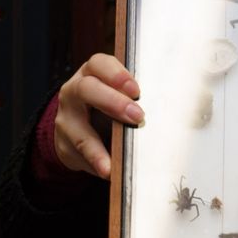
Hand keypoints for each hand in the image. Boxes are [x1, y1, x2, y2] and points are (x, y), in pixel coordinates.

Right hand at [54, 53, 143, 178]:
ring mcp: (66, 118)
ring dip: (97, 148)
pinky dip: (95, 164)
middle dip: (112, 102)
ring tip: (112, 165)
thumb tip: (172, 111)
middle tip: (137, 116)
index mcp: (91, 74)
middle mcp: (74, 92)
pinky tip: (108, 173)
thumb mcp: (119, 95)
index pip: (99, 64)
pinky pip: (78, 154)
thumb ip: (135, 97)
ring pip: (77, 130)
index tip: (136, 90)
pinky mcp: (64, 143)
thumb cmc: (110, 105)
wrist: (78, 128)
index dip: (117, 74)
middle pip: (86, 89)